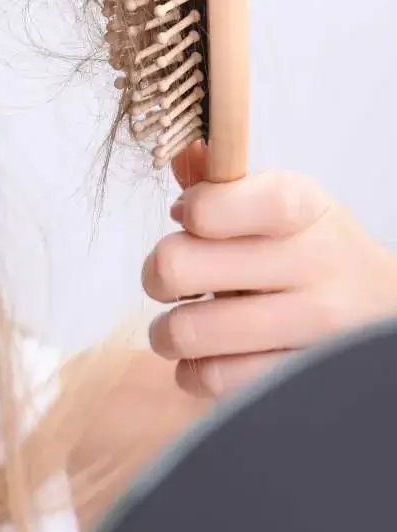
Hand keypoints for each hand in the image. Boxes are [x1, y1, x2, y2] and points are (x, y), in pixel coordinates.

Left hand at [143, 142, 396, 397]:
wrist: (380, 307)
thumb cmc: (306, 247)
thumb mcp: (275, 202)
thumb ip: (220, 182)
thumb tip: (182, 153)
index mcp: (299, 206)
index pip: (211, 204)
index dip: (188, 212)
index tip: (193, 220)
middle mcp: (312, 261)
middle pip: (176, 265)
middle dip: (156, 275)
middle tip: (170, 281)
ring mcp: (313, 324)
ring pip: (187, 330)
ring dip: (167, 331)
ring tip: (182, 324)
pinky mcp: (300, 376)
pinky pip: (210, 377)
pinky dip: (193, 370)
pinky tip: (209, 356)